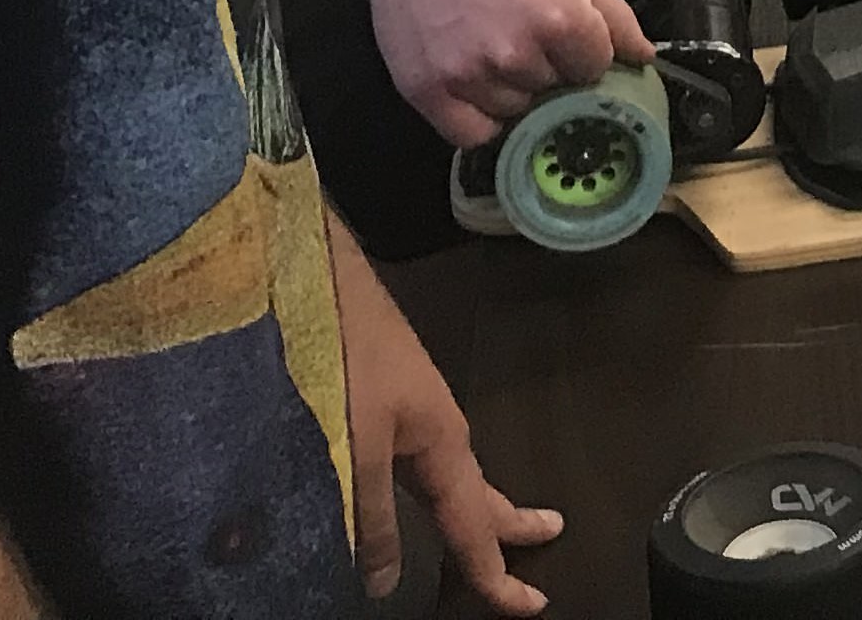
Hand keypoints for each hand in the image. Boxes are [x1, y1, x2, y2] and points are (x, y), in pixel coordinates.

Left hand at [334, 219, 561, 612]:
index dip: (496, 573)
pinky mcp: (383, 392)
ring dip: (467, 503)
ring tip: (479, 525)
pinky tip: (409, 481)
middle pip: (478, 489)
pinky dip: (428, 483)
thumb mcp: (354, 448)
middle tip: (546, 538)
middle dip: (507, 523)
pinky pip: (418, 455)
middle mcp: (434, 426)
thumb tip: (385, 579)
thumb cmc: (341, 359)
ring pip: (447, 472)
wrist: (315, 276)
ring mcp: (410, 407)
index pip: (474, 524)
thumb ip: (368, 517)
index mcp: (439, 442)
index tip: (530, 608)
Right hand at [353, 0, 651, 145]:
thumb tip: (645, 56)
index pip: (595, 69)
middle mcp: (517, 53)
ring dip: (509, 90)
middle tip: (514, 30)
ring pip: (514, 112)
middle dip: (544, 67)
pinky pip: (471, 135)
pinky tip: (471, 82)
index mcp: (561, 20)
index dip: (581, 51)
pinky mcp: (428, 92)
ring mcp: (470, 76)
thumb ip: (612, 14)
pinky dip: (476, 118)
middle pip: (553, 90)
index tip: (559, 32)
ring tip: (486, 46)